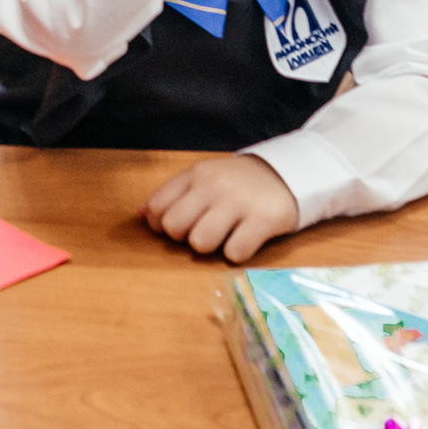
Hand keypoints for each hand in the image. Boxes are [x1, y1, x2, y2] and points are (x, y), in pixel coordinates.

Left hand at [143, 154, 300, 262]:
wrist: (287, 174)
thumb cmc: (237, 183)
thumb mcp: (204, 179)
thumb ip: (173, 195)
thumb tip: (140, 215)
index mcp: (195, 175)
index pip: (156, 207)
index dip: (161, 225)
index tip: (180, 225)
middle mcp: (213, 186)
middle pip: (174, 227)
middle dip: (183, 237)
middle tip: (201, 231)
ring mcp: (238, 202)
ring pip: (200, 242)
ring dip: (209, 247)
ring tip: (223, 237)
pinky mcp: (263, 220)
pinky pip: (235, 252)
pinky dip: (237, 253)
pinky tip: (244, 240)